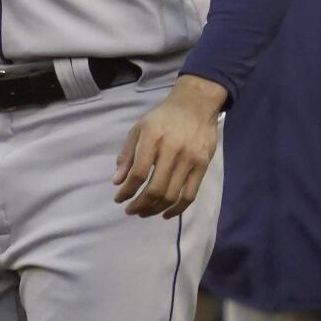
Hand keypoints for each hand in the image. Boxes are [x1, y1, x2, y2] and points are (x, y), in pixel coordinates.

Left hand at [113, 75, 224, 218]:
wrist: (195, 105)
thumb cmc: (163, 117)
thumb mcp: (139, 129)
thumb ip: (127, 155)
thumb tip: (118, 182)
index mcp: (152, 138)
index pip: (139, 173)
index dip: (127, 191)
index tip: (119, 199)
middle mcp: (172, 150)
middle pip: (155, 188)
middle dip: (140, 205)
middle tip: (131, 211)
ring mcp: (189, 160)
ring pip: (172, 195)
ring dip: (155, 209)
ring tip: (145, 213)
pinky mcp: (202, 167)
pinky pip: (190, 195)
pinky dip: (177, 209)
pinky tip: (165, 214)